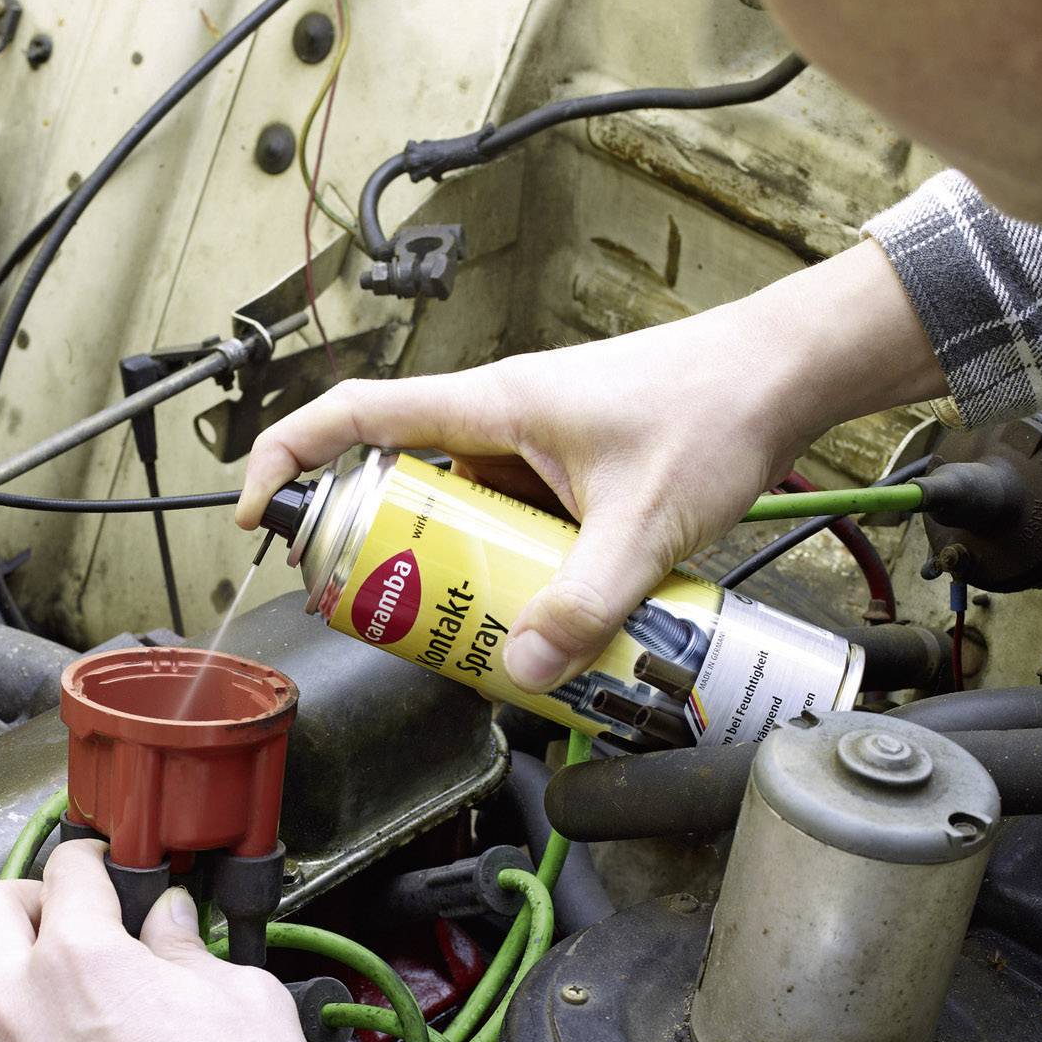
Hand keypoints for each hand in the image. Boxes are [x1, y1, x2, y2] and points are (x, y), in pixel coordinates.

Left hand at [0, 839, 387, 1041]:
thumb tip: (169, 926)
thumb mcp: (242, 996)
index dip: (96, 860)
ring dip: (15, 986)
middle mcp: (21, 1014)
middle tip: (74, 919)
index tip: (108, 873)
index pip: (64, 868)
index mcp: (79, 960)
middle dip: (27, 902)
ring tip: (79, 1003)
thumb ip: (187, 948)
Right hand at [237, 242, 945, 689]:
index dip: (288, 459)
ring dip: (443, 564)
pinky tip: (529, 610)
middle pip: (395, 478)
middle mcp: (498, 419)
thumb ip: (588, 600)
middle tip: (371, 612)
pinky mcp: (565, 471)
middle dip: (371, 548)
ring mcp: (531, 446)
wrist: (784, 377)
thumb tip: (526, 664)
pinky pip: (505, 520)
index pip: (354, 416)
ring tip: (451, 626)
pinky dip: (501, 564)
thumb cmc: (715, 409)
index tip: (257, 514)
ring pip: (453, 507)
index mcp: (490, 405)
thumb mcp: (644, 523)